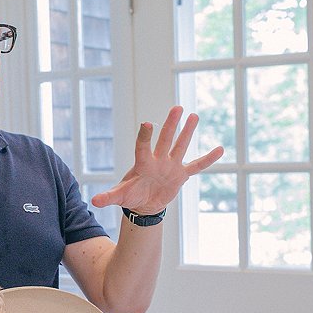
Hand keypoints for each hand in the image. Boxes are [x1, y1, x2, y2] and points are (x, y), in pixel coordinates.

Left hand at [90, 106, 223, 214]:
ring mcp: (171, 166)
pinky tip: (219, 149)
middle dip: (171, 125)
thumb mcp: (120, 196)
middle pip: (165, 140)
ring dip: (187, 132)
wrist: (144, 204)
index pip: (143, 147)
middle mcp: (158, 160)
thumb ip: (108, 196)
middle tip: (177, 108)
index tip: (148, 124)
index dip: (145, 136)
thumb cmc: (131, 195)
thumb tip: (93, 201)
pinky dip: (208, 159)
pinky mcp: (181, 174)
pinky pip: (197, 166)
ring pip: (180, 146)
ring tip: (194, 115)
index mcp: (143, 164)